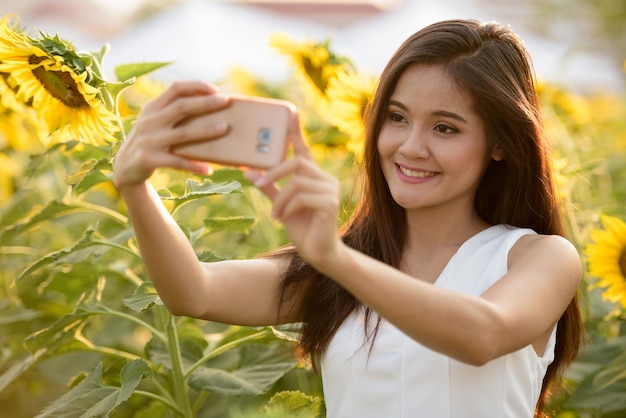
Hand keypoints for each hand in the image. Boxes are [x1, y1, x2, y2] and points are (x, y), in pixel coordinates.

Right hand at [113, 81, 229, 190]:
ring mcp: (148, 140)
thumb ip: (172, 113)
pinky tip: (208, 168)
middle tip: (225, 101)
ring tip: (225, 129)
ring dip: (206, 131)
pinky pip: (177, 161)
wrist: (125, 168)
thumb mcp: (154, 123)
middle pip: (181, 107)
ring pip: (183, 133)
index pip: (175, 89)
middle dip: (205, 103)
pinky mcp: (149, 159)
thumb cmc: (149, 142)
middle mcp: (149, 121)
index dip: (196, 86)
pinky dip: (193, 165)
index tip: (216, 90)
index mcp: (152, 108)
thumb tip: (207, 104)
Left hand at [245, 110, 342, 267]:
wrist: (319, 254)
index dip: (296, 131)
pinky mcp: (330, 203)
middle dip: (274, 172)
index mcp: (314, 177)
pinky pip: (302, 196)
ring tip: (274, 215)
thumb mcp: (281, 205)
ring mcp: (330, 190)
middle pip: (297, 163)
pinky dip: (287, 207)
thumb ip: (269, 187)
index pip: (303, 150)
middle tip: (257, 183)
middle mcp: (325, 179)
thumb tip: (248, 171)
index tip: (289, 111)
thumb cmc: (302, 228)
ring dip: (279, 198)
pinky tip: (282, 220)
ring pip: (297, 182)